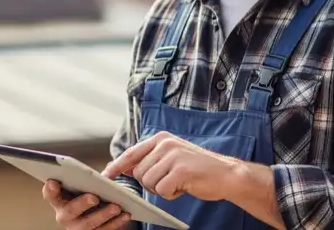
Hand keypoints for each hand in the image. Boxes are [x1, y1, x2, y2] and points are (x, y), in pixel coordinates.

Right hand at [42, 180, 133, 229]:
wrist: (96, 212)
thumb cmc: (87, 193)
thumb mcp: (83, 185)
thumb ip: (85, 178)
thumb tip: (106, 171)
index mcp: (59, 200)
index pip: (49, 194)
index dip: (50, 189)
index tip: (53, 181)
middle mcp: (64, 216)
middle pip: (70, 211)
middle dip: (82, 203)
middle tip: (94, 197)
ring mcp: (77, 228)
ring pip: (88, 224)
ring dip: (103, 215)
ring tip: (116, 207)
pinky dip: (116, 223)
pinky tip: (125, 214)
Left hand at [101, 131, 240, 201]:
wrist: (227, 175)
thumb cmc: (198, 169)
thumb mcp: (172, 158)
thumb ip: (150, 160)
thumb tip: (123, 168)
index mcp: (161, 138)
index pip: (132, 153)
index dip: (117, 166)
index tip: (106, 175)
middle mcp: (165, 144)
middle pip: (138, 172)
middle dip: (150, 183)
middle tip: (170, 181)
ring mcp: (173, 156)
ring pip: (148, 182)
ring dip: (161, 189)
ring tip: (179, 182)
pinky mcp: (180, 170)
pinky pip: (162, 190)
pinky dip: (171, 195)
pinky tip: (184, 187)